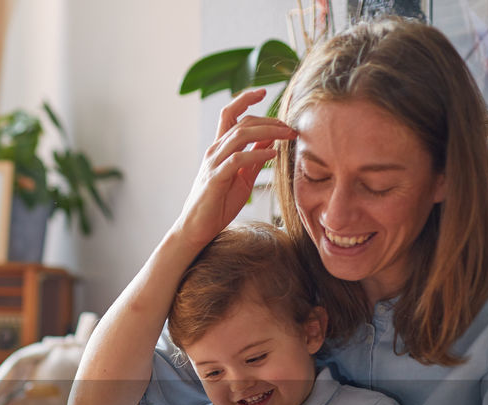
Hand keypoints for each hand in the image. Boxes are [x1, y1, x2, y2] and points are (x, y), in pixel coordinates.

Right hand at [171, 89, 296, 253]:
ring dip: (268, 131)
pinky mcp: (216, 179)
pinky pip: (238, 159)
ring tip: (287, 136)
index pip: (229, 113)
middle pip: (242, 122)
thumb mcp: (242, 177)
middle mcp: (214, 151)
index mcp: (219, 148)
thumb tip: (271, 139)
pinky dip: (258, 153)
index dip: (245, 99)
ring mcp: (213, 164)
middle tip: (291, 128)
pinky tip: (273, 154)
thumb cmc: (218, 204)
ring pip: (240, 135)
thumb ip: (254, 157)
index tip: (263, 92)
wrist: (196, 228)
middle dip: (270, 120)